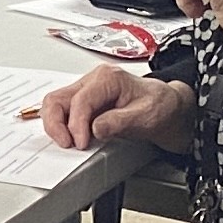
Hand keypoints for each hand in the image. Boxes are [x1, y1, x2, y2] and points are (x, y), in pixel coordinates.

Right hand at [36, 68, 193, 153]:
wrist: (167, 108)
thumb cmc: (160, 107)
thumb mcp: (146, 116)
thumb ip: (120, 122)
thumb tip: (95, 128)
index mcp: (108, 78)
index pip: (81, 101)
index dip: (77, 125)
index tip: (81, 143)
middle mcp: (93, 80)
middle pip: (58, 99)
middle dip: (56, 124)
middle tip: (66, 144)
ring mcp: (86, 90)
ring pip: (55, 104)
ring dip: (55, 125)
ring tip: (67, 142)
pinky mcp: (83, 102)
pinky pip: (61, 111)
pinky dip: (60, 125)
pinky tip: (69, 137)